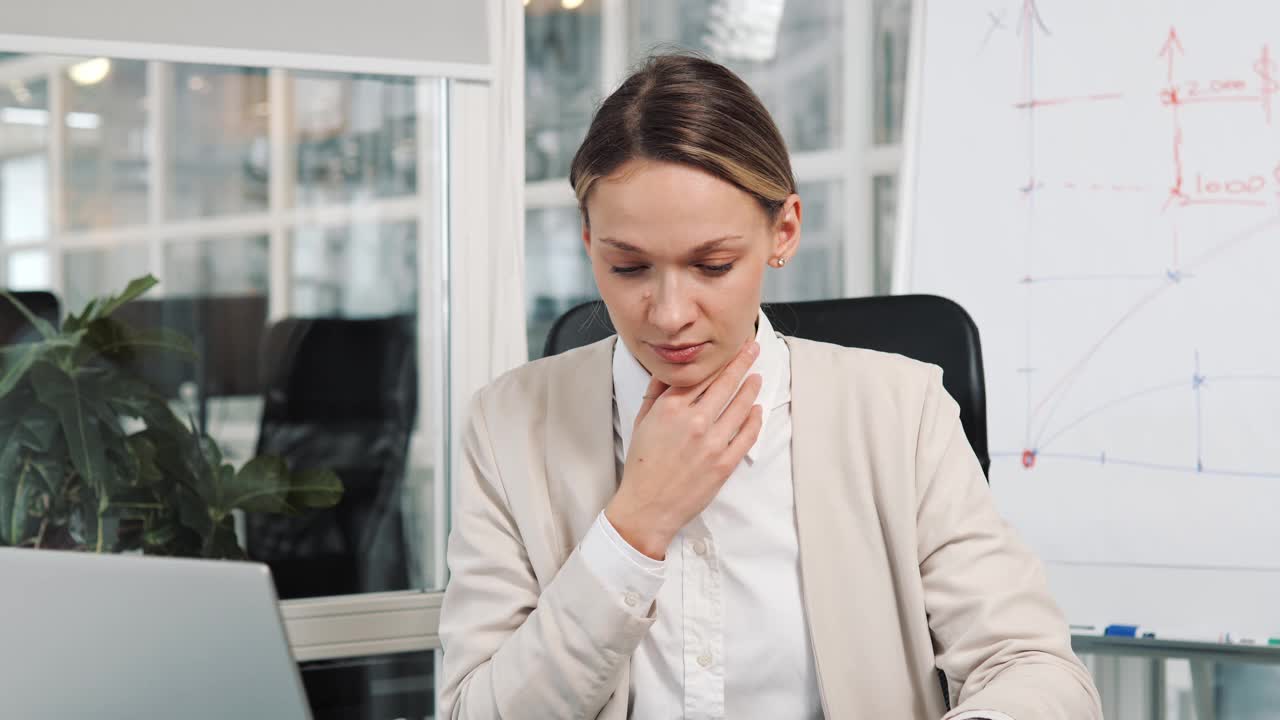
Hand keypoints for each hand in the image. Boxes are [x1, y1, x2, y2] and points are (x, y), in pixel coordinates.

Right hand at [604, 340, 763, 558]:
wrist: (647, 507)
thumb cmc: (641, 465)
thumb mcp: (640, 423)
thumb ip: (656, 395)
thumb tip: (667, 373)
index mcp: (670, 409)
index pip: (700, 375)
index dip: (717, 360)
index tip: (728, 348)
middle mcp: (694, 421)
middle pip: (725, 384)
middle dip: (741, 363)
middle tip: (752, 349)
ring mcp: (712, 443)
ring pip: (740, 406)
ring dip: (751, 388)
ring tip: (757, 377)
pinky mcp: (725, 463)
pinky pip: (747, 436)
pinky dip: (755, 420)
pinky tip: (757, 410)